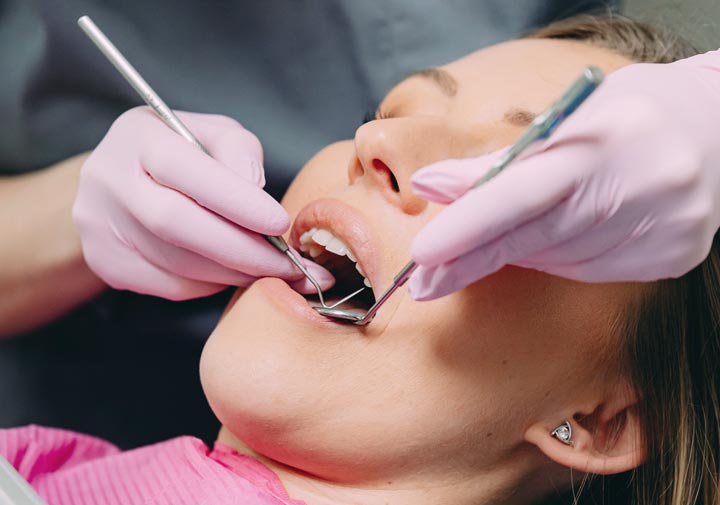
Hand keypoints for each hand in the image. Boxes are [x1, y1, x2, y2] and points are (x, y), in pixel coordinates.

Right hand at [73, 107, 332, 299]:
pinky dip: (210, 284)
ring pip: (176, 262)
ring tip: (272, 271)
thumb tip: (255, 191)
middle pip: (177, 224)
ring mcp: (100, 225)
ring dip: (233, 272)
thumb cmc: (182, 153)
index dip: (237, 202)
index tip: (280, 223)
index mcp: (139, 136)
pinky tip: (233, 273)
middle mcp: (109, 179)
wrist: (120, 182)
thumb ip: (239, 151)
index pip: (187, 171)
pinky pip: (169, 285)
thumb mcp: (213, 134)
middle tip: (289, 266)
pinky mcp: (105, 262)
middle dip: (242, 250)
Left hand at [408, 50, 719, 299]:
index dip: (470, 225)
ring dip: (520, 252)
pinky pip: (592, 272)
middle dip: (471, 260)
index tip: (423, 253)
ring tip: (514, 231)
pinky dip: (561, 259)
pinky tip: (562, 236)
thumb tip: (431, 184)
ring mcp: (664, 227)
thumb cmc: (626, 114)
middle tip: (423, 281)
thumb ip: (498, 160)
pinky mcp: (675, 255)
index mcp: (604, 139)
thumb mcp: (565, 118)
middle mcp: (640, 186)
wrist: (718, 124)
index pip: (522, 192)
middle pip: (534, 238)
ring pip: (560, 261)